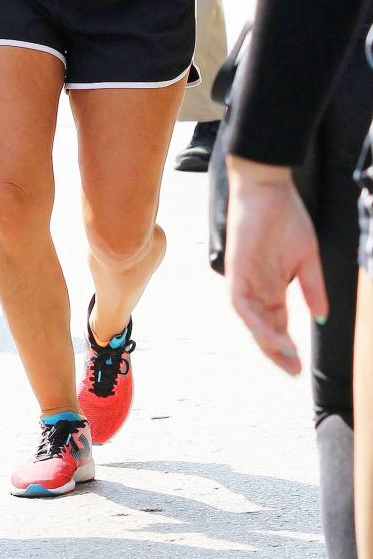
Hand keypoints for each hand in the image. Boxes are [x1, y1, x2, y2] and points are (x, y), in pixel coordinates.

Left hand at [225, 157, 327, 376]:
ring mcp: (244, 279)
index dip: (287, 346)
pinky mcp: (235, 269)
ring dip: (266, 340)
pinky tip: (270, 333)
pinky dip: (254, 320)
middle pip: (263, 328)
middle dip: (277, 351)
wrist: (270, 188)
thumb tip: (322, 318)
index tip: (300, 366)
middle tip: (293, 370)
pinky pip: (240, 302)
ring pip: (250, 320)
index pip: (277, 324)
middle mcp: (256, 287)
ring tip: (286, 356)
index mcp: (272, 286)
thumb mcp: (308, 259)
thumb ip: (312, 288)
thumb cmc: (286, 218)